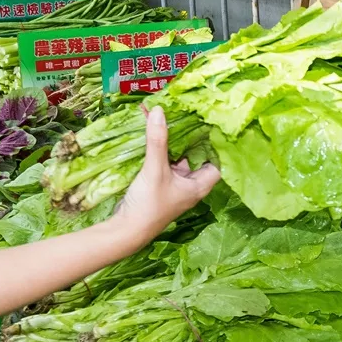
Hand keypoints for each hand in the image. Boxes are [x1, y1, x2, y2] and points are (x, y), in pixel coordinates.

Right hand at [114, 106, 219, 244]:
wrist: (126, 230)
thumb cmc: (149, 204)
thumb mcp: (155, 169)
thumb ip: (157, 140)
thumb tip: (159, 111)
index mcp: (199, 185)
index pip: (216, 162)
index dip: (213, 145)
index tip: (206, 126)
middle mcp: (190, 186)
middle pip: (195, 158)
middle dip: (188, 139)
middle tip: (184, 117)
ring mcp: (174, 187)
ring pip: (177, 160)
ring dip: (171, 144)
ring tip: (166, 121)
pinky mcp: (159, 187)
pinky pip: (163, 165)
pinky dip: (160, 152)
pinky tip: (152, 136)